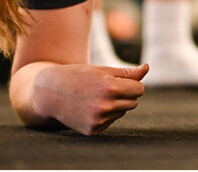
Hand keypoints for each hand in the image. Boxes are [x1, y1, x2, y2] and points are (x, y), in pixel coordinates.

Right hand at [31, 62, 148, 135]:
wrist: (50, 93)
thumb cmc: (79, 76)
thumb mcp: (102, 71)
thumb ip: (127, 73)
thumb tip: (147, 67)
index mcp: (109, 88)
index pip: (139, 89)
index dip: (132, 83)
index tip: (121, 80)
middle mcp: (104, 106)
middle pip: (134, 102)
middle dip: (126, 94)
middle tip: (106, 88)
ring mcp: (97, 120)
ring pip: (123, 111)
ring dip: (115, 104)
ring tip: (95, 97)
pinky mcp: (93, 130)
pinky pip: (111, 121)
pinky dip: (105, 114)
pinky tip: (90, 108)